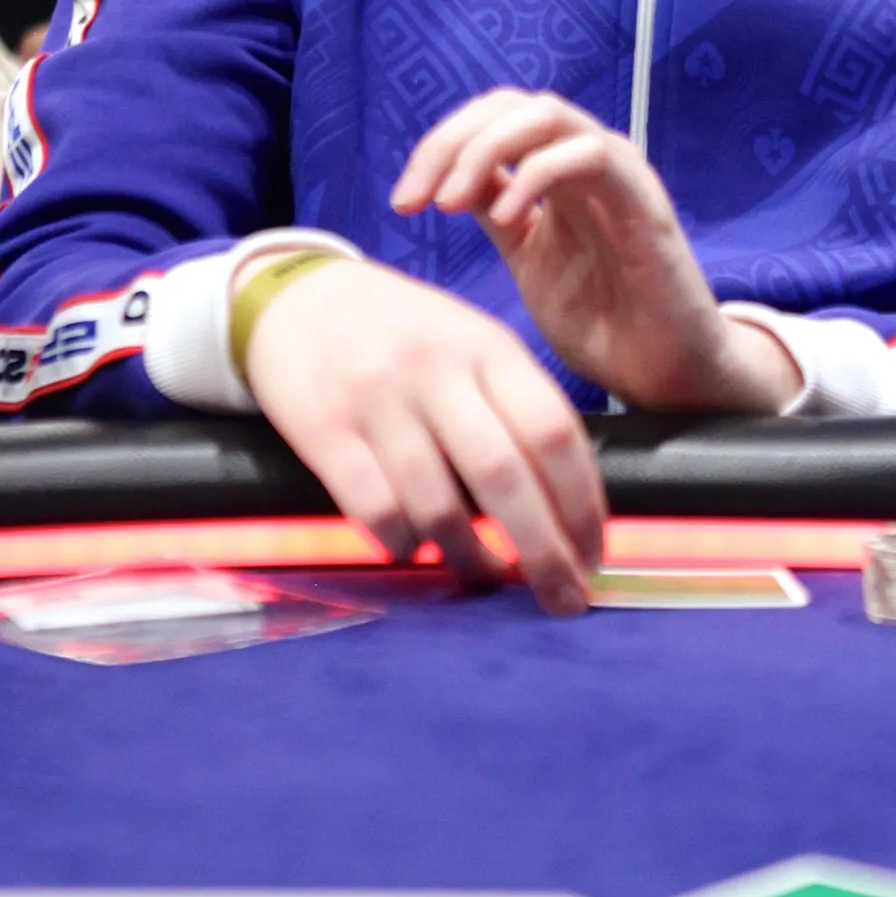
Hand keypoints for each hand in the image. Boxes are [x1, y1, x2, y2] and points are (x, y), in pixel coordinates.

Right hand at [241, 256, 603, 613]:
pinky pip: (376, 511)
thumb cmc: (405, 332)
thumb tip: (565, 501)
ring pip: (439, 505)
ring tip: (488, 575)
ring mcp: (379, 401)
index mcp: (489, 346)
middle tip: (564, 598)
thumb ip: (514, 404)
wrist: (301, 298)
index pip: (554, 431)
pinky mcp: (325, 432)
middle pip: (505, 476)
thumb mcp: (471, 341)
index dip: (583, 503)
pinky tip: (418, 550)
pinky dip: (405, 545)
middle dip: (544, 550)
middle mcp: (437, 370)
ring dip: (472, 557)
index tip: (594, 553)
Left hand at [391, 89, 801, 413]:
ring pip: (546, 113)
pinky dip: (537, 173)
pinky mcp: (643, 198)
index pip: (489, 120)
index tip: (403, 204)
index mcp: (554, 171)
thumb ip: (499, 213)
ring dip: (485, 148)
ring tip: (450, 203)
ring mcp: (617, 173)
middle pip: (509, 104)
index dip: (438, 147)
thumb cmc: (604, 321)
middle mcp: (586, 159)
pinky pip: (588, 154)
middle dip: (450, 142)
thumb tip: (449, 182)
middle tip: (417, 199)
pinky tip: (508, 217)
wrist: (664, 373)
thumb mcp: (530, 259)